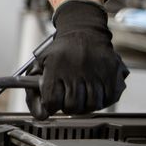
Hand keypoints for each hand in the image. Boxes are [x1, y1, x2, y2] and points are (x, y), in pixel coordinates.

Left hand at [26, 0, 127, 118]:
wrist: (83, 31)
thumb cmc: (60, 50)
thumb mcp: (40, 64)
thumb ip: (34, 91)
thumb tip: (40, 115)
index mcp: (56, 68)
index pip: (52, 101)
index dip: (51, 106)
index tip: (52, 103)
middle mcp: (76, 71)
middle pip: (73, 106)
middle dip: (68, 107)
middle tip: (68, 100)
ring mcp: (96, 73)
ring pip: (92, 105)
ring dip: (85, 106)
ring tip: (81, 97)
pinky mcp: (112, 74)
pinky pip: (108, 99)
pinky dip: (102, 101)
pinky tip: (94, 93)